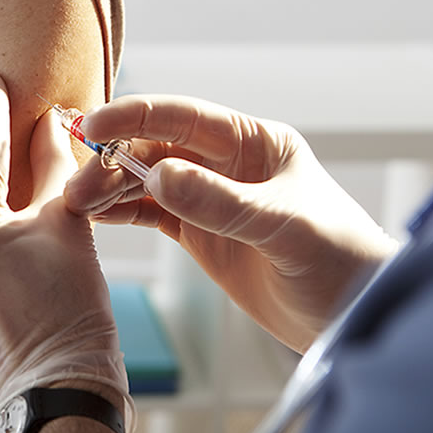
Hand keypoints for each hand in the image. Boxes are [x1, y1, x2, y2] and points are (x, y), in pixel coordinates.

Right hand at [65, 95, 399, 352]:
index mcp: (256, 142)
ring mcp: (214, 198)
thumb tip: (158, 175)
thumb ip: (222, 202)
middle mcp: (230, 163)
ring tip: (75, 203)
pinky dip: (124, 212)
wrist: (357, 315)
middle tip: (77, 185)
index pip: (186, 118)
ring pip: (149, 181)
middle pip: (159, 148)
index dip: (137, 116)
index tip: (95, 125)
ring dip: (112, 187)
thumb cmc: (341, 258)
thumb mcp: (283, 227)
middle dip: (115, 160)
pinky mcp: (203, 234)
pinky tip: (96, 215)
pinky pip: (154, 214)